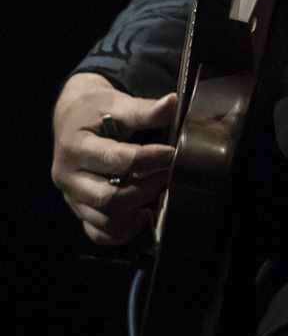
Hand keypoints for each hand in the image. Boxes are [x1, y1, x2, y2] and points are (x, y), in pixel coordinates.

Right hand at [52, 72, 175, 244]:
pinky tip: (142, 212)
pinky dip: (124, 229)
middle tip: (168, 173)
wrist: (73, 121)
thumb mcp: (115, 102)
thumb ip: (143, 109)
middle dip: (145, 188)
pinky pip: (100, 233)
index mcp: (73, 147)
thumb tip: (171, 103)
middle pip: (108, 197)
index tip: (170, 153)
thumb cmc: (94, 111)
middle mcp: (68, 177)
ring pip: (106, 220)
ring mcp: (73, 198)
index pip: (113, 160)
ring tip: (158, 188)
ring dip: (138, 208)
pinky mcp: (81, 210)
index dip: (146, 158)